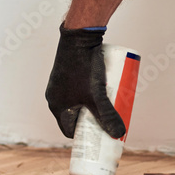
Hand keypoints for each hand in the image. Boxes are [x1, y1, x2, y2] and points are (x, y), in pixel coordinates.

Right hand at [45, 24, 125, 138]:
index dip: (86, 137)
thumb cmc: (84, 67)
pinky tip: (102, 93)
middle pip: (76, 116)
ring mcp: (60, 83)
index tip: (101, 139)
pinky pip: (79, 89)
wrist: (78, 36)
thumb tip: (120, 135)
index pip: (70, 130)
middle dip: (93, 122)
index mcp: (56, 105)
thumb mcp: (98, 95)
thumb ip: (108, 116)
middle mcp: (55, 96)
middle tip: (110, 124)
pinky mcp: (68, 72)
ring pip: (79, 102)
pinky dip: (89, 94)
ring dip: (92, 108)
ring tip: (110, 109)